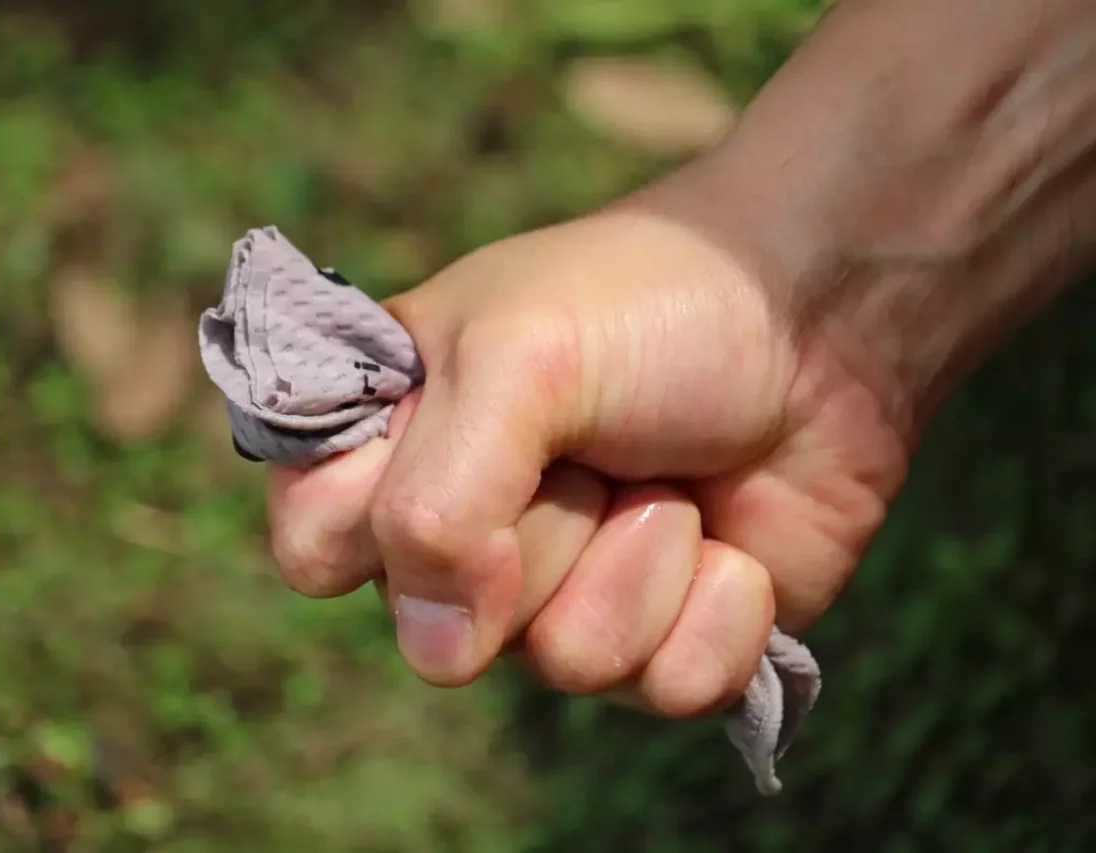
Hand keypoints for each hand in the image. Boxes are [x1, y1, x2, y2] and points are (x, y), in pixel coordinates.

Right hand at [264, 186, 910, 714]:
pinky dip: (714, 607)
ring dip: (639, 562)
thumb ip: (434, 500)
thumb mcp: (515, 357)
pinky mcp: (660, 636)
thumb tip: (440, 650)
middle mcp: (464, 535)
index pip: (314, 550)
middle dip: (540, 530)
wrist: (821, 316)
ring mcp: (562, 593)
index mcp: (397, 445)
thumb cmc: (653, 305)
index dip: (382, 531)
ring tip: (667, 477)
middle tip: (590, 441)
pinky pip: (663, 686)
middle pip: (441, 629)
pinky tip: (731, 537)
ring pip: (563, 663)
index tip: (467, 454)